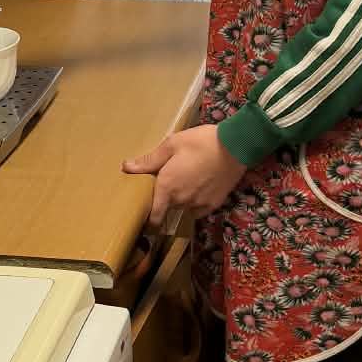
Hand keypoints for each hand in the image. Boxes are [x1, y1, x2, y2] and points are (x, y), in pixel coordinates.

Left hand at [124, 125, 245, 225]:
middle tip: (172, 180)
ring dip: (183, 198)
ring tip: (189, 180)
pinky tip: (201, 186)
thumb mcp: (172, 144)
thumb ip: (149, 160)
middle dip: (167, 198)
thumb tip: (126, 167)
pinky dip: (197, 202)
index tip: (146, 216)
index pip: (154, 215)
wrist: (235, 146)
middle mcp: (181, 200)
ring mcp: (199, 204)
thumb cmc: (200, 142)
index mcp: (167, 186)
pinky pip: (199, 209)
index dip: (149, 219)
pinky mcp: (214, 204)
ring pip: (184, 207)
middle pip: (169, 206)